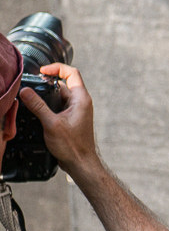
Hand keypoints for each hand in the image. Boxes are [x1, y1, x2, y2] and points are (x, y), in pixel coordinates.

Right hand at [18, 63, 102, 179]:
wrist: (80, 162)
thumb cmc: (72, 145)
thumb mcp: (51, 124)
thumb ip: (38, 106)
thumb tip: (25, 91)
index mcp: (81, 99)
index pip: (72, 73)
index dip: (57, 68)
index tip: (42, 71)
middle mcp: (80, 102)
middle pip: (63, 84)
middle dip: (47, 83)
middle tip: (31, 86)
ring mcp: (76, 110)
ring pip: (59, 96)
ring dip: (46, 95)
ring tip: (31, 98)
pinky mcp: (71, 118)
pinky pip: (58, 105)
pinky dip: (48, 104)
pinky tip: (36, 109)